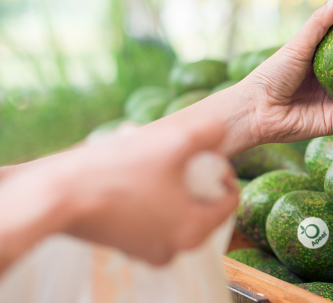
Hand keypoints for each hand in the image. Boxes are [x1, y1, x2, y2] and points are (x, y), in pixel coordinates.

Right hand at [0, 119, 238, 267]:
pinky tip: (132, 176)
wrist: (55, 195)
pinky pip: (152, 220)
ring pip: (176, 212)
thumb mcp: (174, 141)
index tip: (207, 157)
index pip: (229, 202)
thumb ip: (209, 133)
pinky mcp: (125, 247)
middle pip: (203, 208)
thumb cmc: (119, 170)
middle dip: (195, 179)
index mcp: (194, 231)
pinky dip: (150, 198)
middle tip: (177, 158)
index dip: (224, 173)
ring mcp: (147, 252)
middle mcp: (175, 250)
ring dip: (171, 186)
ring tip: (151, 162)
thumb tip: (224, 128)